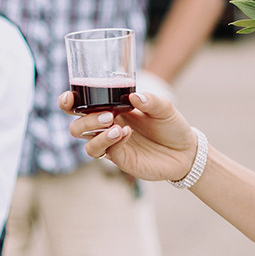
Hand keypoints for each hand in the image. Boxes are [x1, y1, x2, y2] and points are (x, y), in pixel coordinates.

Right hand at [62, 88, 199, 182]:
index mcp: (112, 109)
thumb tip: (133, 96)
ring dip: (96, 133)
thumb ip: (151, 100)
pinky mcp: (120, 159)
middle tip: (107, 115)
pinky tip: (126, 134)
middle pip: (77, 126)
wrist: (185, 151)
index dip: (68, 103)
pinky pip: (105, 152)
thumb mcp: (165, 108)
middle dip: (85, 120)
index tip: (69, 98)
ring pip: (86, 142)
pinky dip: (111, 142)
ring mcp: (112, 144)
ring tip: (116, 127)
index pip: (81, 106)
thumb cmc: (171, 125)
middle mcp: (107, 127)